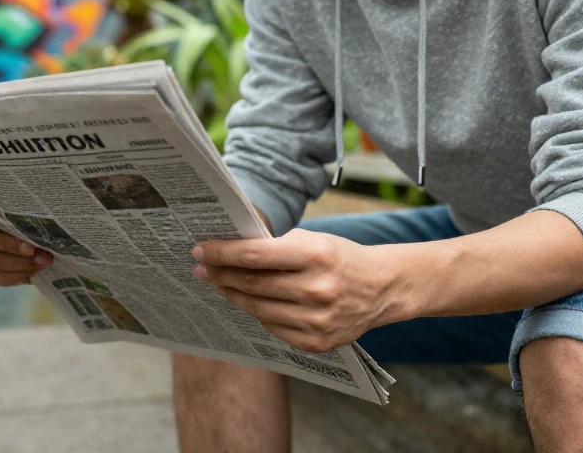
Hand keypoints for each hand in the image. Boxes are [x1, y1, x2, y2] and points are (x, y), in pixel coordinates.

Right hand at [0, 201, 53, 285]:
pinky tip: (34, 271)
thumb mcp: (39, 213)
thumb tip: (41, 210)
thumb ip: (31, 210)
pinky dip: (17, 275)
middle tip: (33, 248)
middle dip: (9, 244)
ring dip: (20, 262)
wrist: (48, 248)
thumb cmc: (42, 223)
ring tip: (44, 259)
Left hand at [192, 229, 399, 353]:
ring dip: (233, 295)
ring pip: (258, 309)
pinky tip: (249, 302)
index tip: (201, 249)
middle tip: (201, 267)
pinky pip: (273, 328)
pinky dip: (259, 313)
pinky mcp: (316, 342)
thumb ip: (276, 248)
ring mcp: (316, 320)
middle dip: (220, 274)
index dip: (223, 253)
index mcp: (315, 256)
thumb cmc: (340, 258)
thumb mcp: (313, 241)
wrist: (381, 288)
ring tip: (219, 284)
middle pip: (252, 284)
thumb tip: (231, 253)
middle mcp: (316, 290)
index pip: (255, 255)